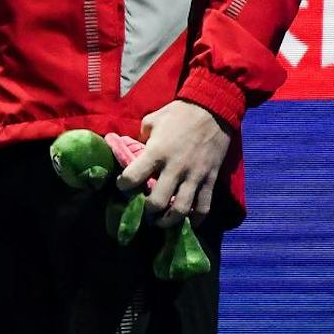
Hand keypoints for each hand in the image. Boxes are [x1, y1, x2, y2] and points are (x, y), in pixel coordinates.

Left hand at [116, 99, 231, 227]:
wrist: (212, 110)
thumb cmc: (177, 113)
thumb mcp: (151, 121)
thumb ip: (141, 139)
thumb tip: (132, 152)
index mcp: (156, 152)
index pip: (133, 177)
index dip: (123, 185)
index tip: (122, 186)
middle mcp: (175, 168)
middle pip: (158, 202)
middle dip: (147, 210)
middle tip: (143, 210)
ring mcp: (195, 176)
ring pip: (181, 210)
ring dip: (168, 221)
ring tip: (161, 221)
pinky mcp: (210, 179)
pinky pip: (204, 206)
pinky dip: (196, 220)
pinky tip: (188, 224)